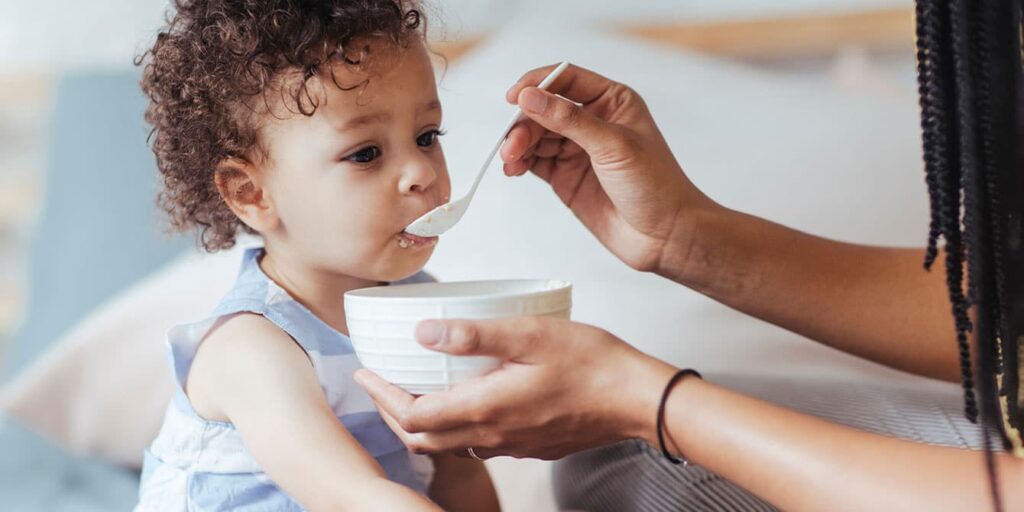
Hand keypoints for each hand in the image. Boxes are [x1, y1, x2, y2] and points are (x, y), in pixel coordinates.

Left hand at [354, 317, 676, 459]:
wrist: (635, 399)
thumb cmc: (591, 364)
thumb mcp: (530, 334)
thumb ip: (474, 334)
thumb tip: (423, 332)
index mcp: (485, 408)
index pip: (412, 415)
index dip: (381, 396)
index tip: (365, 373)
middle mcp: (492, 434)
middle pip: (422, 438)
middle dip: (392, 412)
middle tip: (379, 384)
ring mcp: (511, 444)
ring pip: (448, 444)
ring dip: (421, 421)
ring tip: (412, 389)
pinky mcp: (528, 444)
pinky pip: (477, 442)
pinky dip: (453, 425)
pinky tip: (462, 399)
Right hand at [500, 63, 716, 273]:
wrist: (664, 236)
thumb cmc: (655, 185)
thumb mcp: (613, 145)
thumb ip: (570, 120)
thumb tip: (530, 97)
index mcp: (612, 101)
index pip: (566, 79)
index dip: (537, 84)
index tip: (514, 98)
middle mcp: (593, 121)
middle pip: (545, 109)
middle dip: (525, 123)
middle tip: (512, 145)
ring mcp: (578, 149)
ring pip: (536, 135)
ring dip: (518, 144)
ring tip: (510, 160)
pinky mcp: (566, 176)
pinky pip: (535, 160)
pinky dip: (520, 162)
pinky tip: (514, 168)